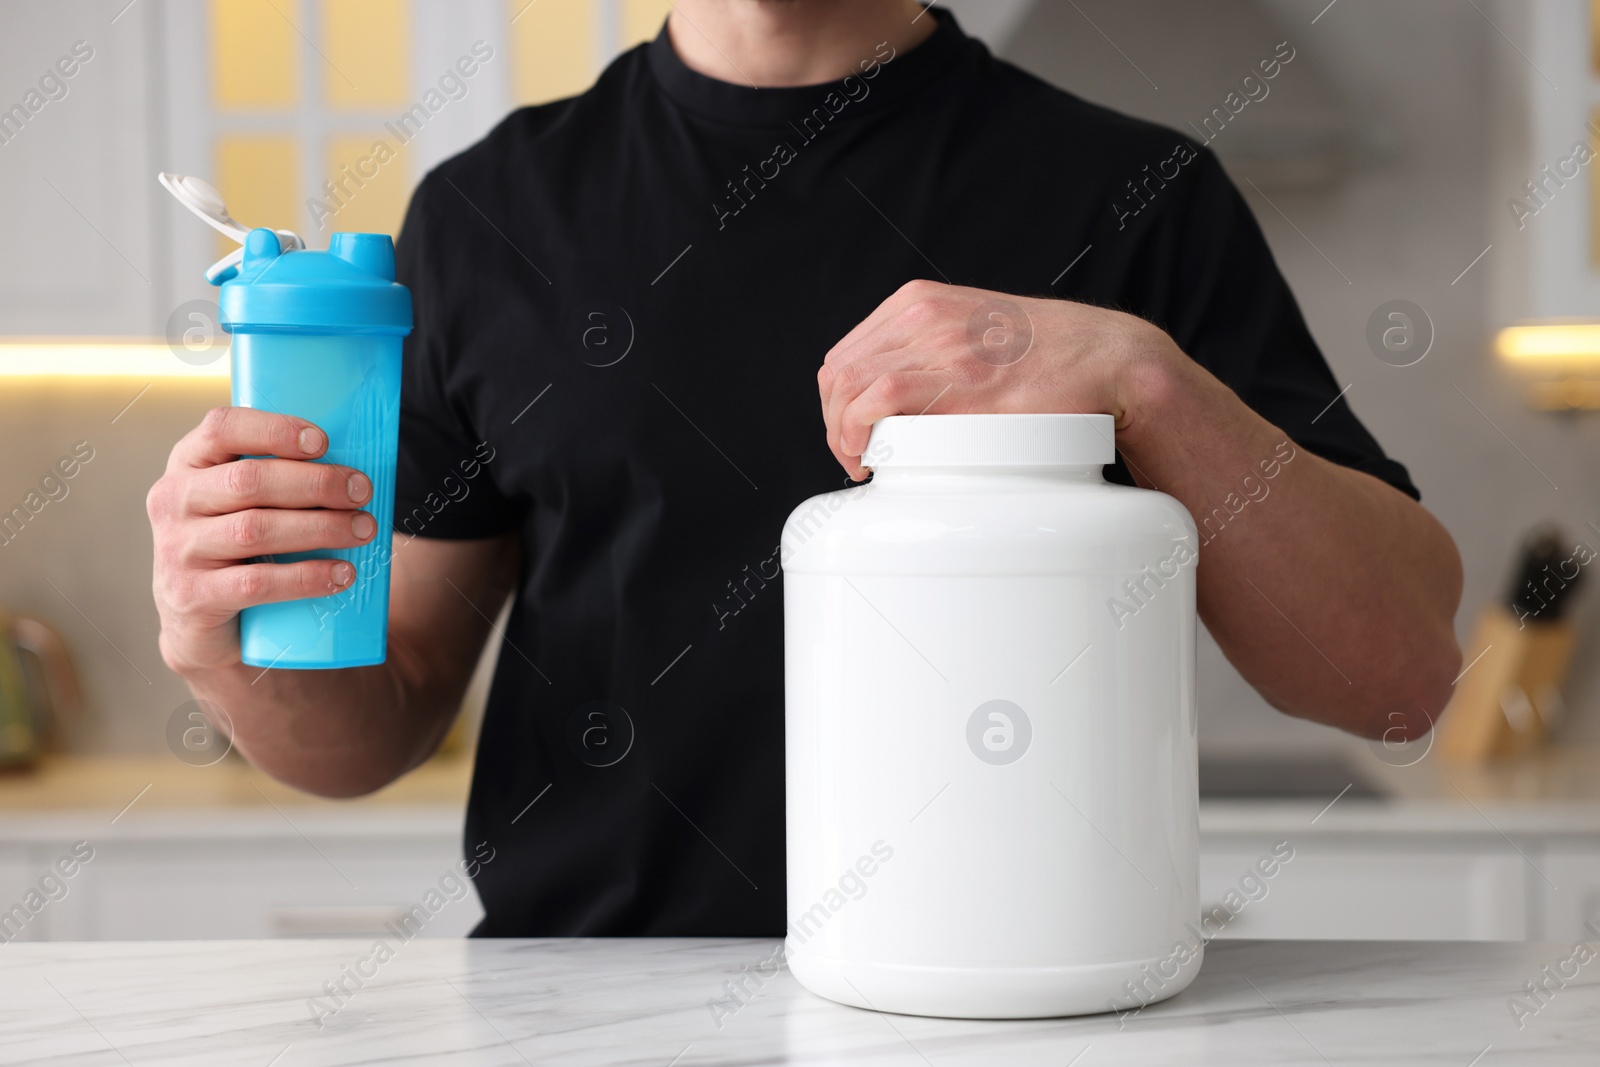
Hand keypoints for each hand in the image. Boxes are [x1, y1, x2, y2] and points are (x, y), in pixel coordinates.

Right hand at [147, 407, 375, 672]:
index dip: (274, 430)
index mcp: (188, 463)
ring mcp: (177, 550)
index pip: (221, 428)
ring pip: (255, 530)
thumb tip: (353, 467)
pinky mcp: (192, 596)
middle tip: (362, 491)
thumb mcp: (242, 502)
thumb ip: (278, 477)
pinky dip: (306, 577)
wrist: (198, 622)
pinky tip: (342, 574)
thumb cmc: (237, 546)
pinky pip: (256, 583)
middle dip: (316, 483)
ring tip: (364, 529)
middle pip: (249, 481)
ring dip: (320, 527)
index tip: (323, 442)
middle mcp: (173, 500)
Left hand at [817, 279, 1177, 478]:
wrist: (1108, 359)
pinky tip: (870, 457)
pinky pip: (877, 397)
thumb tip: (900, 403)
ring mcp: (938, 343)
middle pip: (839, 371)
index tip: (850, 436)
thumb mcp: (976, 335)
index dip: (836, 402)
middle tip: (854, 457)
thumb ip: (936, 355)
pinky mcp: (958, 378)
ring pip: (849, 384)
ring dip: (841, 433)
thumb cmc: (1049, 358)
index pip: (847, 353)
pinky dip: (858, 430)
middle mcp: (922, 314)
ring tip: (862, 463)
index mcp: (920, 302)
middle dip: (834, 421)